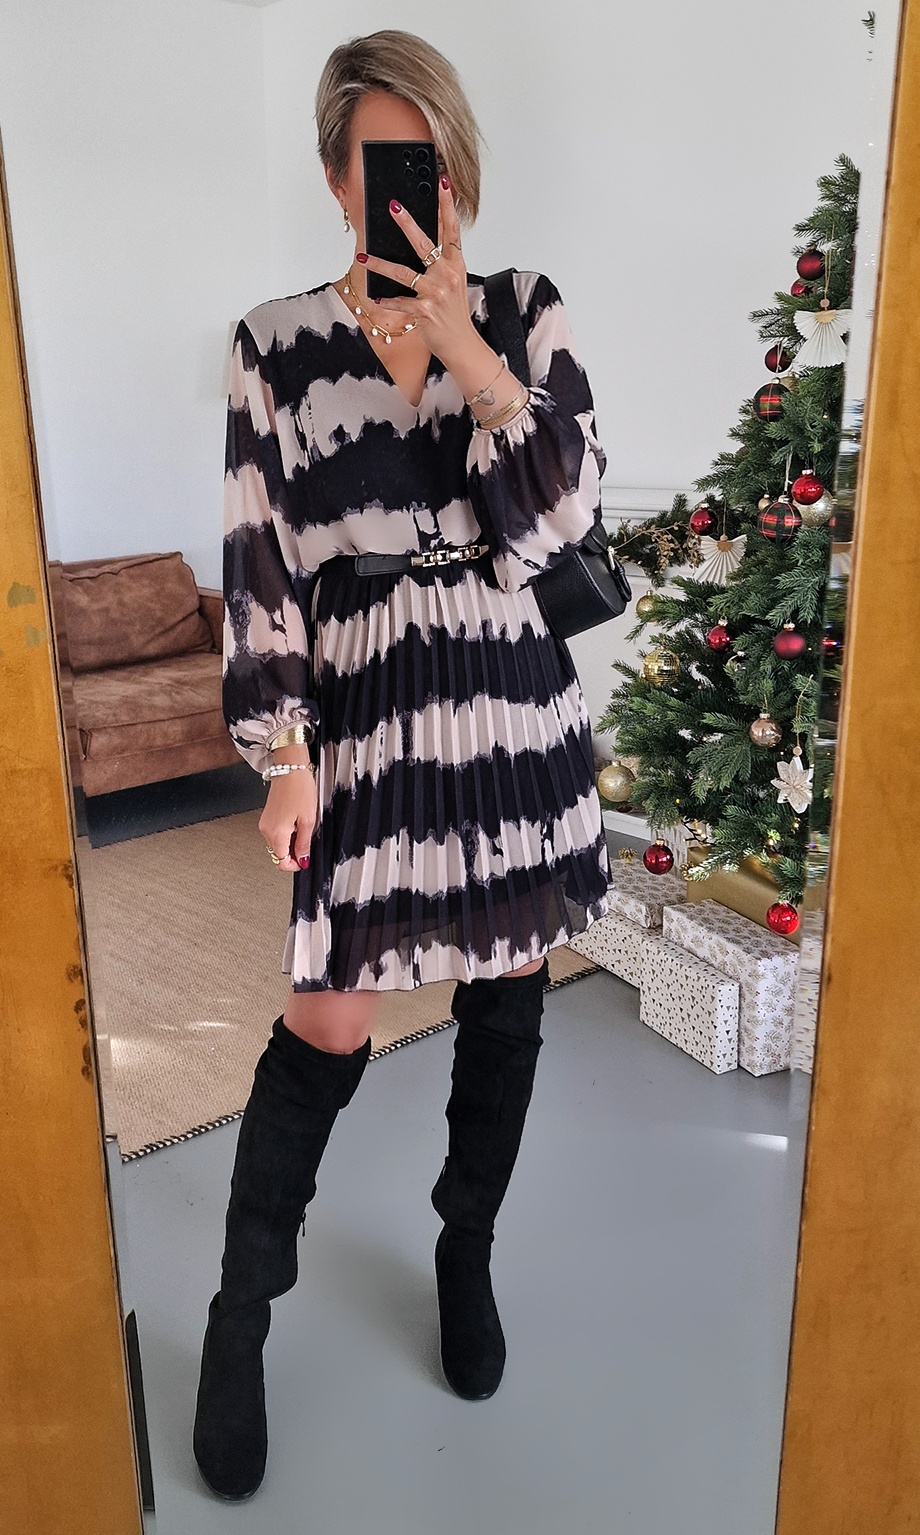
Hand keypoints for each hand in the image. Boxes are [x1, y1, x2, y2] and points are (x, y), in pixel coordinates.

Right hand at [259, 770, 317, 871]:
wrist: (289, 769)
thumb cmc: (299, 789)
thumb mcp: (308, 821)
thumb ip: (304, 844)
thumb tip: (302, 860)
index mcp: (276, 833)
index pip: (281, 862)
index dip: (294, 865)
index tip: (304, 861)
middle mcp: (266, 830)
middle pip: (278, 853)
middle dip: (293, 853)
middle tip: (307, 842)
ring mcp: (265, 823)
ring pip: (277, 844)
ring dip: (289, 843)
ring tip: (302, 828)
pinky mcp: (266, 817)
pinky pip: (275, 833)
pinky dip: (285, 834)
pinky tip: (296, 822)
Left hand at [361, 177, 473, 366]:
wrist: (461, 343)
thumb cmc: (454, 312)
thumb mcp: (453, 282)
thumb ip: (440, 262)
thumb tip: (419, 243)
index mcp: (456, 264)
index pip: (451, 229)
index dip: (447, 205)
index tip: (442, 182)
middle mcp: (447, 274)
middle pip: (425, 243)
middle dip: (408, 224)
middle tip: (393, 206)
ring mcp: (435, 292)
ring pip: (403, 272)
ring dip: (380, 264)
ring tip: (364, 255)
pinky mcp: (424, 309)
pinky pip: (399, 301)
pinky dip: (386, 300)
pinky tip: (375, 296)